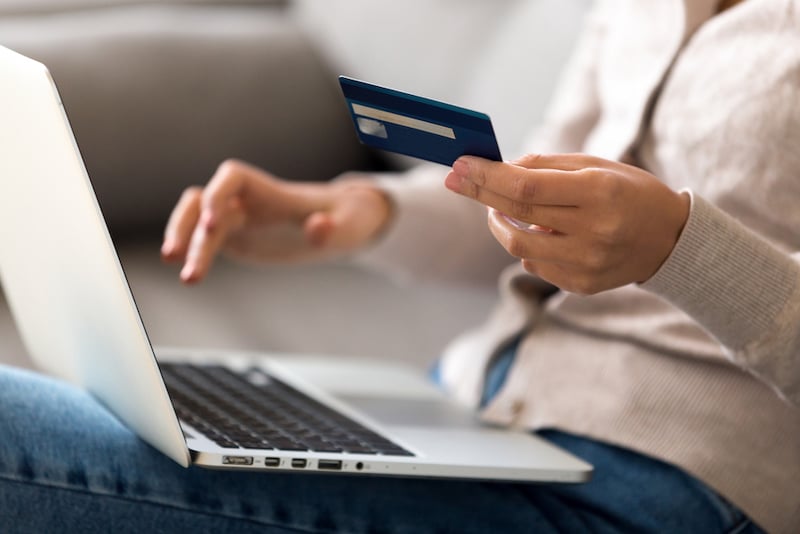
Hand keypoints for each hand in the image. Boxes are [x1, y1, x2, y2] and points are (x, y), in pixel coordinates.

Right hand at [161, 159, 391, 283]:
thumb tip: (318, 227)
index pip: (233, 177)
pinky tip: (188, 276)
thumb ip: (334, 228)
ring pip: (196, 221)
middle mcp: (248, 202)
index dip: (218, 193)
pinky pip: (204, 241)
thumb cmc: (347, 218)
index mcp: (270, 192)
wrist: (342, 225)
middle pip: (203, 200)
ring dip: (183, 242)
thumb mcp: (349, 226)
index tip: (213, 221)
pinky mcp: (237, 240)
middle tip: (176, 254)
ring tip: (183, 275)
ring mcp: (239, 220)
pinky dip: (192, 255)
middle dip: (186, 224)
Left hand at [444, 153, 689, 294]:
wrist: (669, 240)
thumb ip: (546, 165)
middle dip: (480, 195)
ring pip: (519, 246)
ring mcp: (587, 263)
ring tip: (499, 209)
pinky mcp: (582, 285)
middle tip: (457, 179)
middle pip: (517, 215)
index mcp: (599, 192)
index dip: (487, 177)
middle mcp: (594, 231)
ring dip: (500, 224)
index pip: (526, 187)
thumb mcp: (597, 165)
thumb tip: (500, 168)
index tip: (460, 165)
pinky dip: (527, 245)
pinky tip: (540, 232)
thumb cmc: (629, 192)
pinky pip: (535, 264)